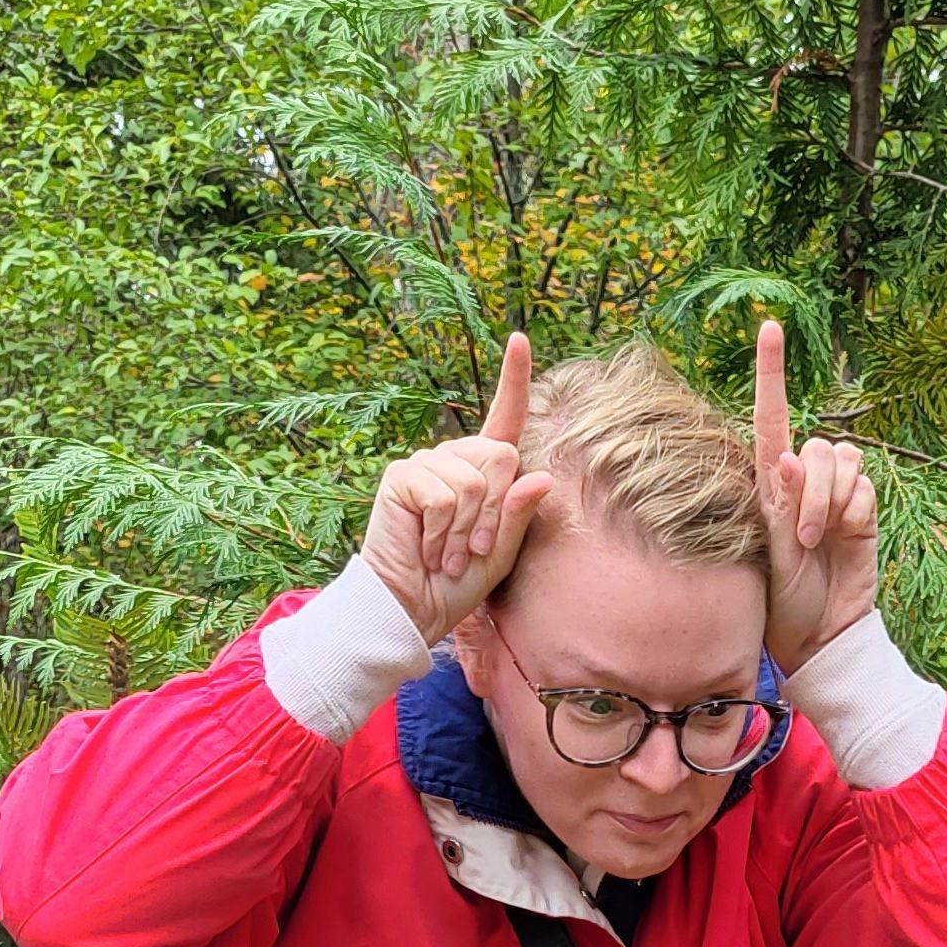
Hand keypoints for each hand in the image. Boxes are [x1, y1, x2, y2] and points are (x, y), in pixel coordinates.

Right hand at [359, 335, 553, 640]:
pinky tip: (428, 548)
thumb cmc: (457, 583)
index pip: (504, 417)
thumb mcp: (501, 553)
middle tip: (472, 550)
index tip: (519, 339)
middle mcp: (456, 458)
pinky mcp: (403, 476)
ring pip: (475, 480)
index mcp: (484, 472)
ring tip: (448, 554)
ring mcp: (427, 463)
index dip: (513, 378)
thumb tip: (542, 476)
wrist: (412, 608)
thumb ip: (519, 516)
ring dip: (466, 530)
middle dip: (494, 513)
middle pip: (501, 457)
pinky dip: (443, 531)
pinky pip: (445, 495)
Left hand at [753, 318, 879, 672]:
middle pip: (816, 445)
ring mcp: (837, 492)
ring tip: (818, 541)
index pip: (769, 416)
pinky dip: (853, 511)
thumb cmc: (785, 596)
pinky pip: (864, 486)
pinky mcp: (864, 508)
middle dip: (810, 489)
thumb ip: (781, 502)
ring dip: (830, 502)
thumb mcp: (772, 550)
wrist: (822, 631)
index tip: (769, 326)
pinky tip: (845, 537)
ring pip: (842, 460)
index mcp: (771, 481)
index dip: (771, 371)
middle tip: (801, 538)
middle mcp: (805, 478)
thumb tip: (788, 456)